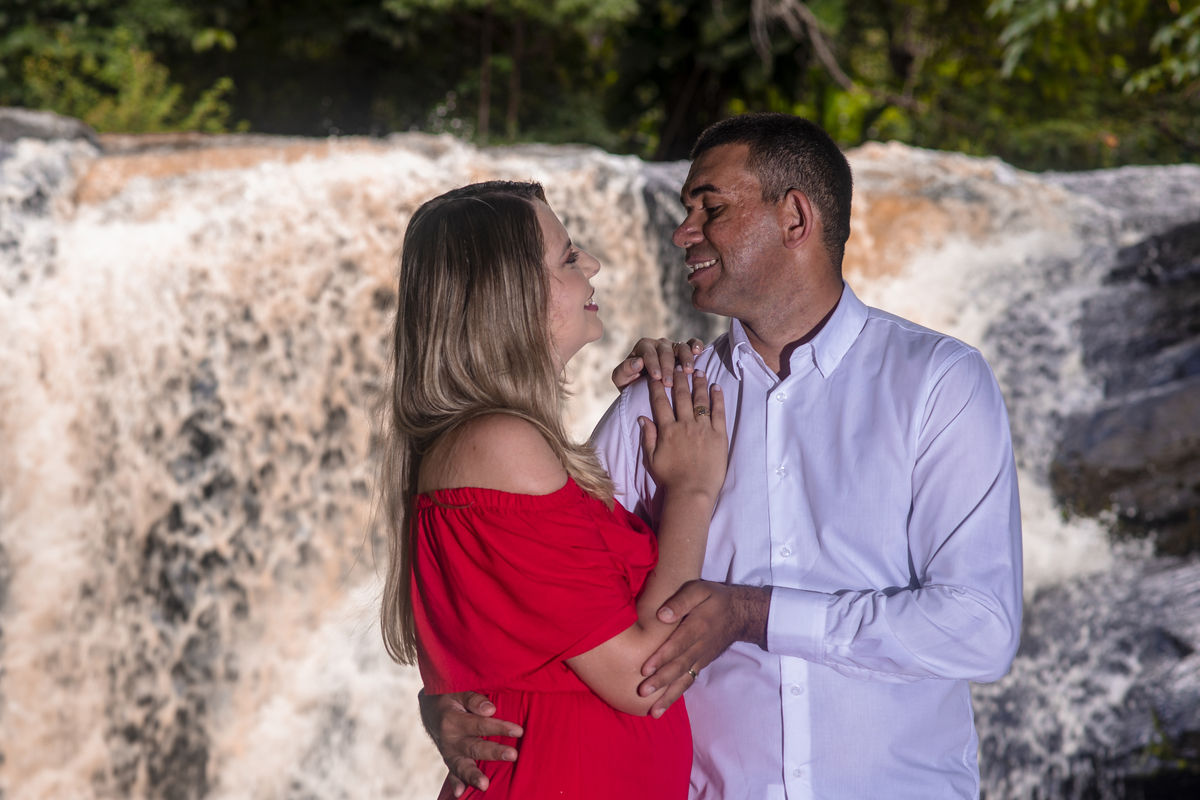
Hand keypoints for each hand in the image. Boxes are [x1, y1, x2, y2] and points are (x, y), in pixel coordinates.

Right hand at [418, 690, 523, 795]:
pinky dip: (455, 783)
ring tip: (485, 785)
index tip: (518, 730)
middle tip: (512, 755)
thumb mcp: (458, 691)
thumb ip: (473, 699)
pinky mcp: (449, 760)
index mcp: (452, 720)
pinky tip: (460, 794)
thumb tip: (490, 709)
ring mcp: (448, 752)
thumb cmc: (449, 697)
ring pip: (461, 766)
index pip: (479, 724)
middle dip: (494, 752)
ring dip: (473, 776)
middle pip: (474, 747)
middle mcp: (449, 739)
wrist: (429, 708)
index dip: (499, 727)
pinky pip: (452, 773)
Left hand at [612, 337, 703, 388]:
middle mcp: (659, 344)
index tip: (656, 377)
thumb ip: (624, 369)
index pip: (649, 354)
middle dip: (668, 367)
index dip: (653, 365)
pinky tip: (698, 352)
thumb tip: (638, 362)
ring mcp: (673, 346)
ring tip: (687, 371)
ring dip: (685, 358)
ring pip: (681, 347)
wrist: (644, 388)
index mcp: (643, 347)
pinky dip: (696, 345)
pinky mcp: (685, 350)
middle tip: (669, 383)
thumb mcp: (621, 378)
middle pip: (665, 352)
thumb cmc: (631, 383)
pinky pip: (692, 343)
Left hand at [636, 581, 771, 717]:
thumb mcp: (699, 590)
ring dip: (668, 696)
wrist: (739, 613)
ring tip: (653, 712)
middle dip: (661, 681)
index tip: (645, 669)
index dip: (662, 657)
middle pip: (679, 666)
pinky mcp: (701, 664)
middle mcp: (700, 646)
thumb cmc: (714, 598)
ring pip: (684, 679)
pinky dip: (676, 695)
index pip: (678, 644)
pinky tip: (663, 707)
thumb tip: (661, 615)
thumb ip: (681, 600)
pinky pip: (688, 681)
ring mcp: (701, 657)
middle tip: (643, 692)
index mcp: (698, 626)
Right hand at [639, 367, 726, 498]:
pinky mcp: (718, 435)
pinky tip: (716, 387)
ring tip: (698, 371)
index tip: (655, 375)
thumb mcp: (652, 459)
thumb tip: (642, 418)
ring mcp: (702, 429)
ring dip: (699, 383)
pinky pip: (718, 412)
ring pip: (700, 400)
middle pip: (681, 395)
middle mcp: (684, 425)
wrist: (691, 492)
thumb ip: (648, 436)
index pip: (660, 402)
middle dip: (679, 378)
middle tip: (678, 365)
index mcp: (667, 430)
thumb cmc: (670, 479)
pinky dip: (717, 398)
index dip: (657, 386)